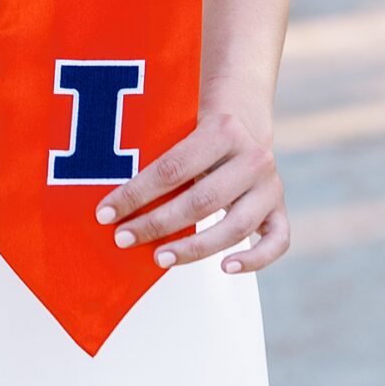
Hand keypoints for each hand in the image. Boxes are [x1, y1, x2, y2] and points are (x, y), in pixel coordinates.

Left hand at [94, 102, 288, 275]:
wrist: (242, 117)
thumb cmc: (197, 129)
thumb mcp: (180, 127)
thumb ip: (156, 154)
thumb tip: (108, 197)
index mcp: (223, 128)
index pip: (173, 168)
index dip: (136, 194)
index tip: (105, 214)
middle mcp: (253, 157)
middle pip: (202, 200)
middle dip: (157, 223)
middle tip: (123, 238)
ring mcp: (270, 185)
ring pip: (235, 227)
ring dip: (194, 248)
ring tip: (159, 258)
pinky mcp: (279, 208)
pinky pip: (278, 241)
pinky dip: (254, 260)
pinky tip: (225, 268)